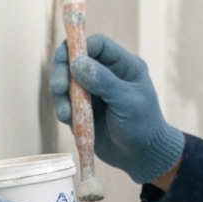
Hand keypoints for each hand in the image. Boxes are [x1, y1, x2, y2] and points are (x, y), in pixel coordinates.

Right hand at [50, 33, 184, 184]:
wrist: (142, 157)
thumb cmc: (143, 126)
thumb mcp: (127, 102)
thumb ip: (104, 81)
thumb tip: (77, 62)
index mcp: (123, 65)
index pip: (97, 44)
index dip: (80, 47)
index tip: (69, 62)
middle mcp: (106, 74)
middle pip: (74, 59)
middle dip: (62, 71)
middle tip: (59, 88)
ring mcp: (92, 91)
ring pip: (65, 81)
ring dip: (60, 95)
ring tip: (66, 114)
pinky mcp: (82, 109)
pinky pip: (65, 102)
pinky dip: (63, 109)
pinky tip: (69, 121)